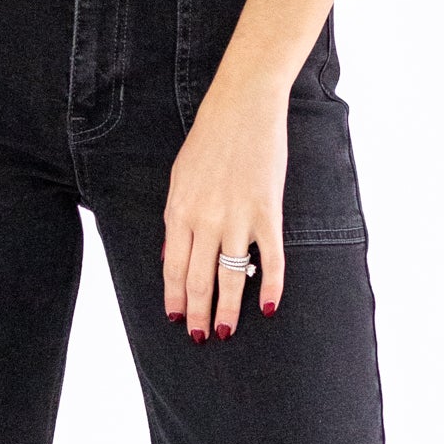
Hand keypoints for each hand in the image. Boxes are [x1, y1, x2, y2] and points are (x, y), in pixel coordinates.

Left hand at [162, 72, 287, 338]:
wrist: (242, 105)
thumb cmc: (209, 139)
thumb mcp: (180, 177)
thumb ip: (177, 218)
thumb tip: (173, 255)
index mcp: (179, 211)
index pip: (172, 268)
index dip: (175, 298)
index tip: (176, 319)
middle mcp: (204, 220)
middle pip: (197, 279)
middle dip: (198, 313)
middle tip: (200, 338)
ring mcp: (236, 218)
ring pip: (230, 277)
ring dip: (228, 309)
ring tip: (226, 332)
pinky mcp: (267, 211)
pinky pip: (270, 258)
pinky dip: (271, 286)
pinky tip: (269, 307)